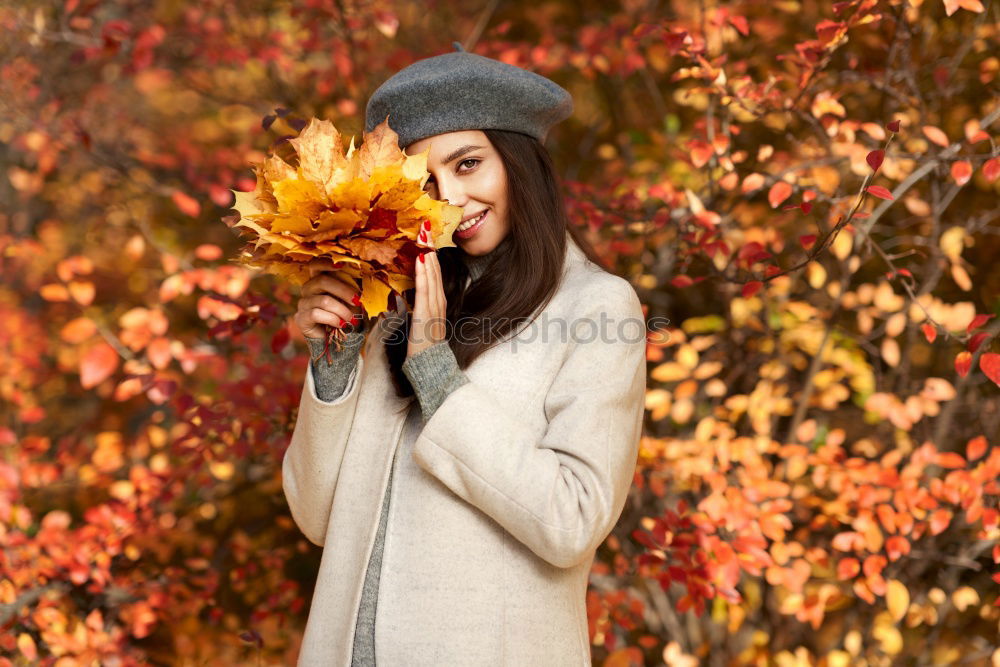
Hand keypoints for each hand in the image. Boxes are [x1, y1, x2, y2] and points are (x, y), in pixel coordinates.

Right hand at [294, 264, 363, 339]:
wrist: (336, 340)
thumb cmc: (344, 315)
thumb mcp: (350, 299)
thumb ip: (351, 287)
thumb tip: (362, 275)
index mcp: (318, 281)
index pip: (315, 265)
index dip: (326, 263)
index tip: (342, 265)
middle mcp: (307, 290)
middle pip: (322, 281)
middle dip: (344, 291)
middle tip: (358, 301)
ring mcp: (303, 304)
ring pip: (324, 300)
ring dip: (342, 310)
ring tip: (352, 319)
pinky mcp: (301, 318)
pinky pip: (316, 314)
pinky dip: (333, 319)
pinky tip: (341, 324)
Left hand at [407, 221, 446, 359]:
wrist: (430, 364)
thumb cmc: (423, 346)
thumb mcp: (420, 321)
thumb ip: (417, 306)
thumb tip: (407, 293)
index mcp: (437, 302)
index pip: (435, 275)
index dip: (431, 256)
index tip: (426, 238)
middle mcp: (439, 301)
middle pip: (435, 270)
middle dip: (430, 249)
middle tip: (425, 227)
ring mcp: (434, 307)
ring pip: (432, 276)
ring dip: (428, 255)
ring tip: (424, 236)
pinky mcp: (426, 313)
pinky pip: (425, 289)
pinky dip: (423, 273)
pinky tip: (420, 259)